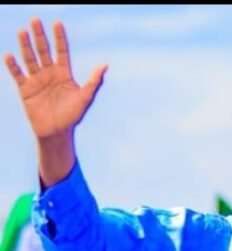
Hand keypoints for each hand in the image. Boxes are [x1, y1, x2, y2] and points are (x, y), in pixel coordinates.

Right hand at [4, 18, 106, 139]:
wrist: (57, 133)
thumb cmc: (73, 117)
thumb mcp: (85, 98)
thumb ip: (94, 82)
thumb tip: (105, 65)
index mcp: (64, 74)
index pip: (62, 51)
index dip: (60, 38)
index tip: (57, 23)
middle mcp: (50, 74)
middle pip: (44, 51)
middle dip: (40, 36)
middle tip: (35, 20)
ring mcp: (37, 80)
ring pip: (30, 58)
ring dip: (26, 46)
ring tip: (23, 32)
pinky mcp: (26, 89)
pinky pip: (18, 74)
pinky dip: (13, 65)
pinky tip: (10, 55)